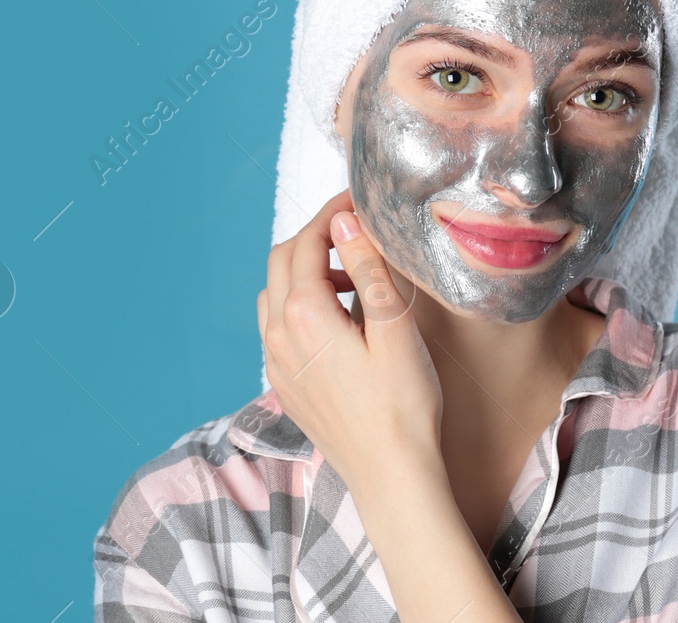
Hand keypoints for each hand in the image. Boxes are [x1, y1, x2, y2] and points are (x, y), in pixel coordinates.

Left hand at [257, 189, 444, 494]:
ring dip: (306, 273)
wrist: (390, 475)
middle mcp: (278, 334)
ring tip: (353, 282)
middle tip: (356, 235)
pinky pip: (277, 326)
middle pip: (282, 260)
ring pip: (274, 293)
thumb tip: (342, 221)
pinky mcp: (283, 382)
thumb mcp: (393, 327)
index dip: (331, 214)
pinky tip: (338, 321)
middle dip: (315, 238)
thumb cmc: (402, 404)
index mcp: (304, 313)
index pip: (306, 241)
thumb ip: (366, 268)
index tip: (357, 202)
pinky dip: (300, 306)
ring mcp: (275, 361)